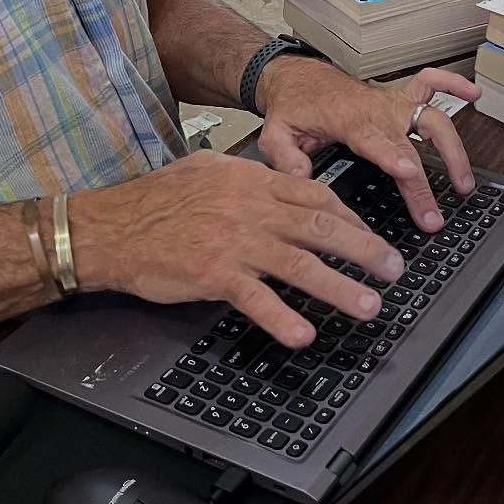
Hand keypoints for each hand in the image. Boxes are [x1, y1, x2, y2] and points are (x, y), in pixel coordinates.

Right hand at [68, 152, 405, 348]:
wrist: (111, 226)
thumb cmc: (154, 200)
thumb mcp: (205, 169)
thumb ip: (247, 175)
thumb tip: (278, 178)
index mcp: (251, 180)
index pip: (315, 195)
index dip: (350, 216)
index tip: (369, 233)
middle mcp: (250, 208)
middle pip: (321, 228)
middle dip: (364, 249)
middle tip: (393, 267)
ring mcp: (234, 242)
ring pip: (300, 264)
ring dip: (340, 287)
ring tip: (369, 305)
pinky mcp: (214, 274)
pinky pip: (256, 299)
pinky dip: (282, 317)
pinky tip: (304, 334)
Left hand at [254, 57, 479, 232]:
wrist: (294, 77)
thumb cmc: (290, 106)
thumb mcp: (275, 133)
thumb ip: (284, 156)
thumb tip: (299, 179)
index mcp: (347, 119)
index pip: (375, 139)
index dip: (394, 156)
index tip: (410, 173)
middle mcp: (375, 109)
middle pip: (409, 144)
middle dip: (425, 181)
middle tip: (433, 216)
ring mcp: (390, 102)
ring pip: (431, 119)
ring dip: (452, 149)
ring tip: (464, 185)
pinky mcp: (397, 97)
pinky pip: (430, 84)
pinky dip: (453, 84)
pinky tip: (474, 95)